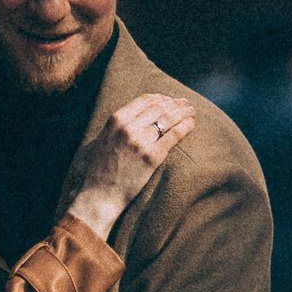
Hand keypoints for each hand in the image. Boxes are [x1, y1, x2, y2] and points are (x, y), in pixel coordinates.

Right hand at [65, 93, 198, 238]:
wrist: (100, 194)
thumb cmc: (102, 168)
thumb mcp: (105, 138)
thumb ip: (120, 124)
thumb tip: (142, 114)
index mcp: (117, 120)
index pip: (145, 100)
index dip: (161, 98)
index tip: (170, 100)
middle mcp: (129, 128)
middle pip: (160, 107)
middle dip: (176, 104)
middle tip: (186, 104)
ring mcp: (141, 142)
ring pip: (168, 119)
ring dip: (183, 113)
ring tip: (191, 112)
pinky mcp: (152, 157)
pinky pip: (173, 136)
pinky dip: (185, 127)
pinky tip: (191, 124)